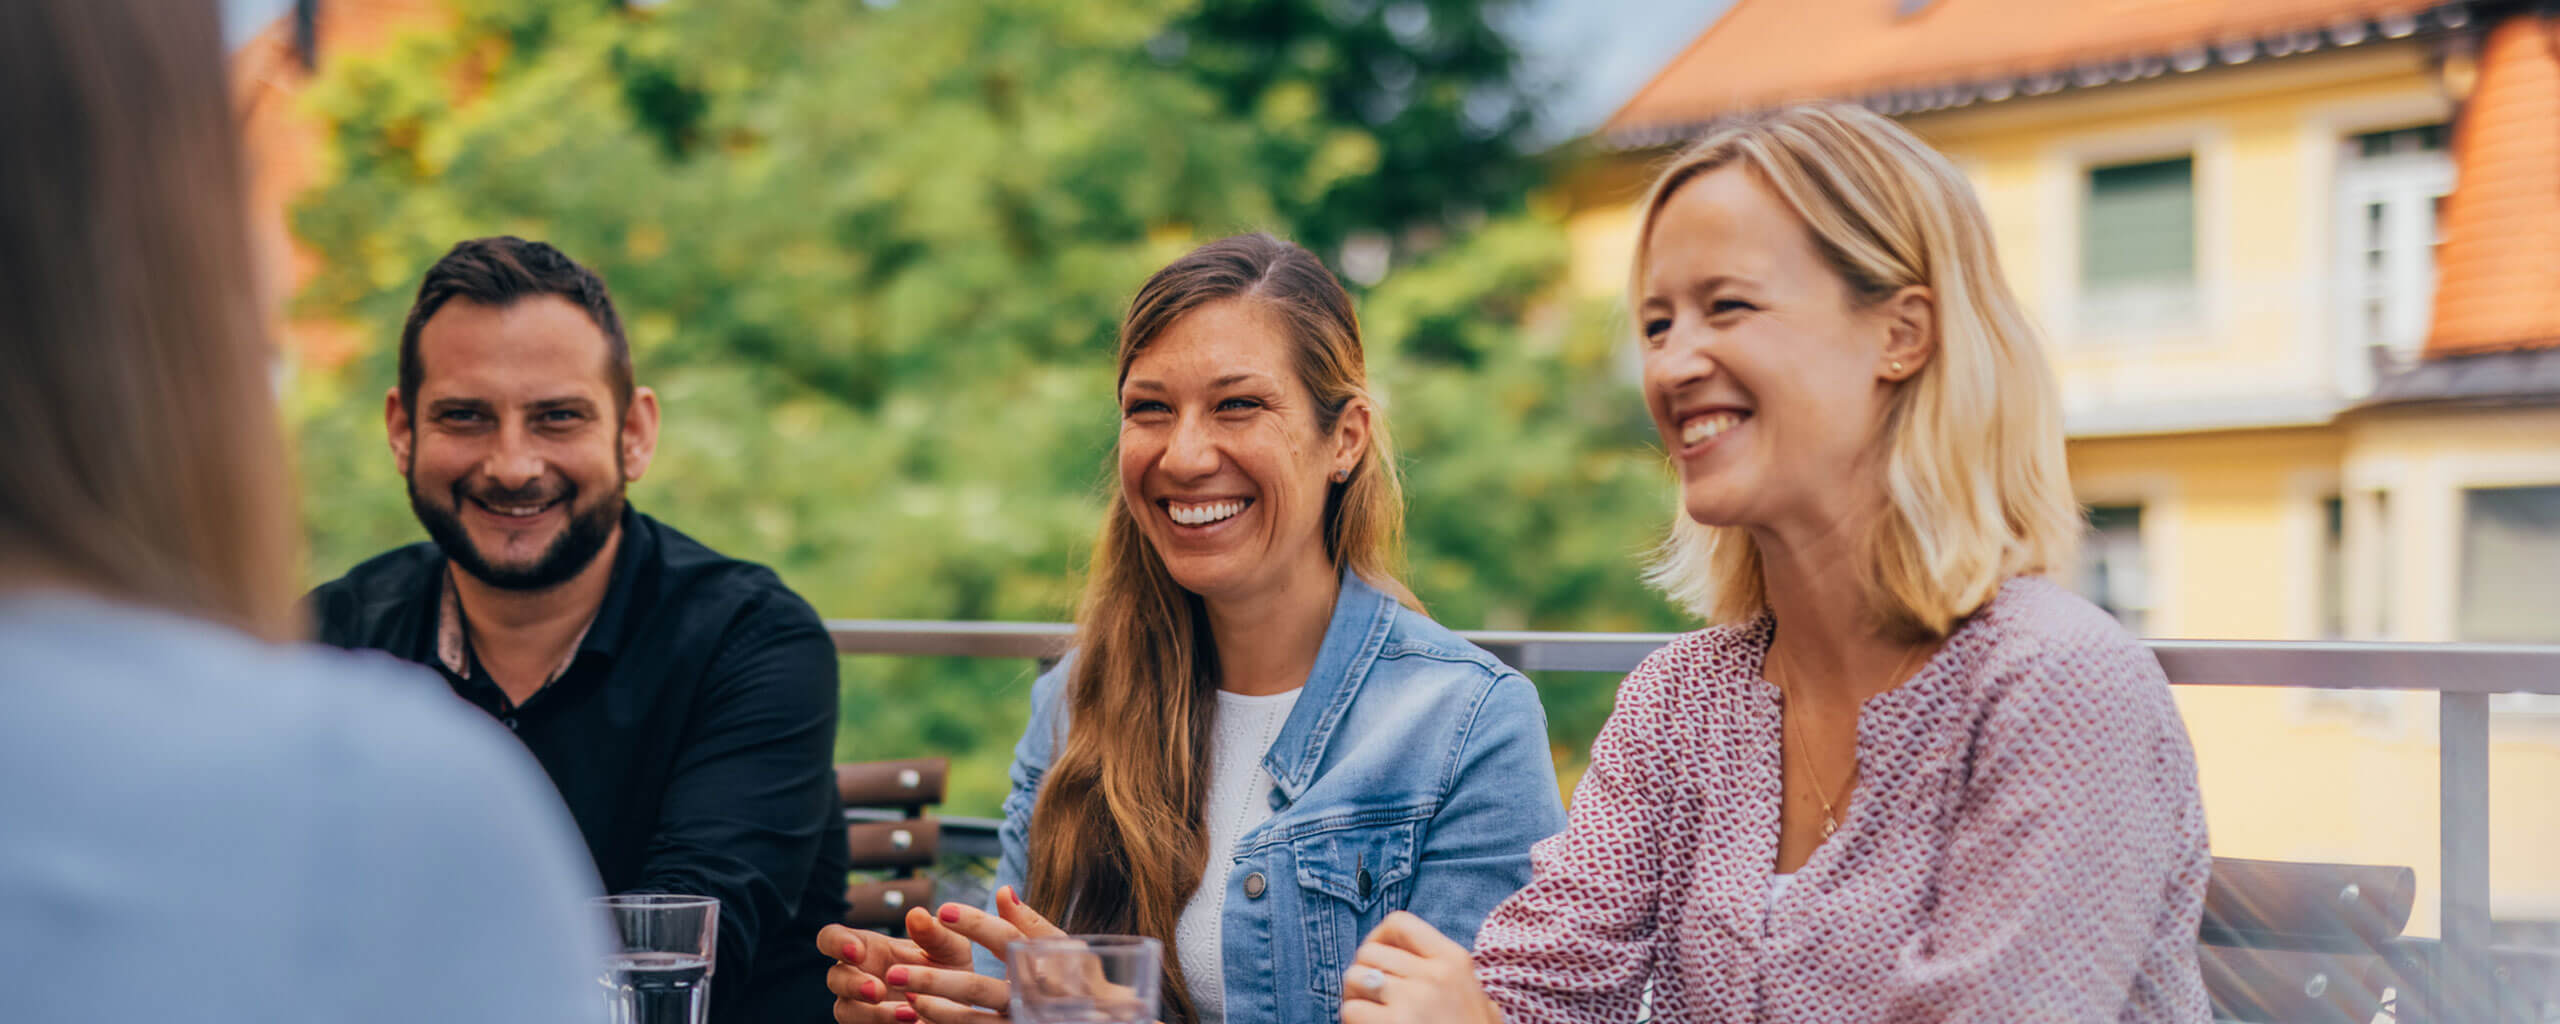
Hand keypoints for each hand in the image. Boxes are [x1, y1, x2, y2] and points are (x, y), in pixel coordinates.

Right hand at [817, 906, 973, 1023]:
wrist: (964, 1007)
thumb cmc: (951, 969)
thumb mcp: (951, 949)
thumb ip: (934, 934)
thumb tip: (916, 914)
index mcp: (868, 947)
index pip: (831, 938)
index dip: (836, 943)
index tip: (857, 952)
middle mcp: (858, 976)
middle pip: (833, 978)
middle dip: (852, 984)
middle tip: (878, 990)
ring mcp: (861, 1006)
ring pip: (845, 1011)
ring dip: (872, 1014)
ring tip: (909, 1014)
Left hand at [888, 886, 1066, 1022]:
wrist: (1099, 1020)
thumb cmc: (1080, 978)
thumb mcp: (1065, 948)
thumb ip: (1032, 924)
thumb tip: (1002, 891)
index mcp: (1045, 966)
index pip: (1007, 940)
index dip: (975, 925)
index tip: (941, 910)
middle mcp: (1031, 999)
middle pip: (978, 988)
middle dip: (933, 978)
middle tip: (894, 971)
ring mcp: (1020, 1022)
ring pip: (971, 1021)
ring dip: (933, 1009)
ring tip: (903, 994)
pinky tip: (920, 1017)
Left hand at [1338, 911, 1503, 1023]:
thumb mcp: (1480, 1003)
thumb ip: (1453, 978)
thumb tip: (1412, 961)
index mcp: (1454, 960)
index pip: (1400, 922)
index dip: (1378, 937)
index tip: (1378, 960)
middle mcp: (1435, 973)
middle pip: (1370, 951)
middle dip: (1362, 972)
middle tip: (1369, 997)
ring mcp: (1414, 999)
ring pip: (1355, 977)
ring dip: (1353, 997)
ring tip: (1366, 1014)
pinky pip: (1351, 1010)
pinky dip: (1353, 1021)